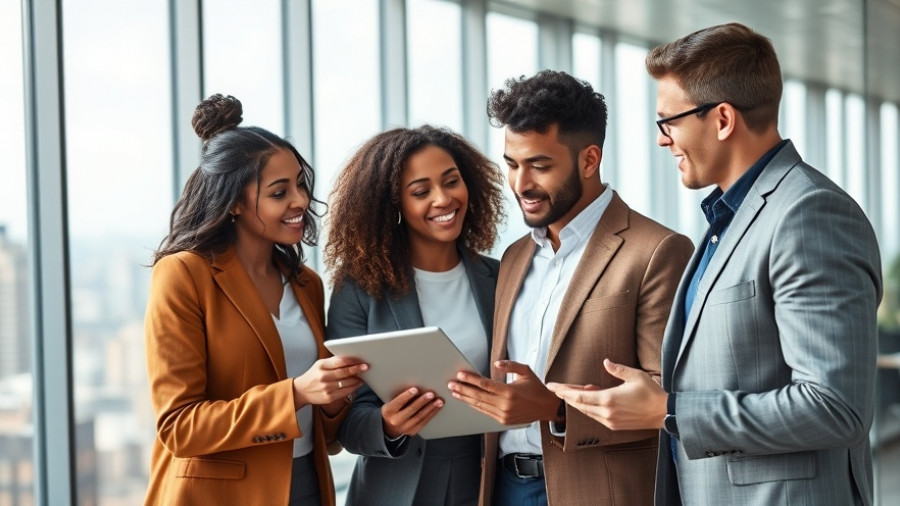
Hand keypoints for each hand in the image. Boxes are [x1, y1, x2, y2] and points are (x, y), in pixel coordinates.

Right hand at [293, 356, 367, 408]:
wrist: (301, 391)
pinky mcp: (329, 398)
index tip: (360, 360)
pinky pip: (345, 392)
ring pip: (346, 383)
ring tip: (364, 377)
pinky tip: (358, 384)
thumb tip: (351, 358)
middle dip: (357, 370)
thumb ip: (333, 362)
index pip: (339, 361)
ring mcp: (326, 388)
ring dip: (357, 380)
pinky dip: (353, 388)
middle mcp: (323, 377)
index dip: (351, 360)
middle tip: (366, 367)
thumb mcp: (320, 365)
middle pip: (344, 372)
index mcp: (321, 366)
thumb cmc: (313, 375)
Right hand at [381, 387, 443, 438]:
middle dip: (422, 401)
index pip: (398, 402)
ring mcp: (405, 428)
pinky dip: (432, 414)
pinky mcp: (413, 431)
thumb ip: (400, 397)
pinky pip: (424, 422)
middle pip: (411, 409)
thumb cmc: (391, 411)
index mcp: (389, 411)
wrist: (388, 428)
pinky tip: (437, 407)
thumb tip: (415, 388)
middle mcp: (396, 421)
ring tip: (439, 401)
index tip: (415, 389)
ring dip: (431, 408)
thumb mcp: (390, 403)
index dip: (407, 395)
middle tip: (431, 394)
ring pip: (420, 417)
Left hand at [447, 360, 557, 424]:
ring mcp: (503, 415)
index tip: (460, 374)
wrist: (547, 407)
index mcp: (509, 392)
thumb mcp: (525, 371)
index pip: (485, 384)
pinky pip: (485, 412)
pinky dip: (474, 406)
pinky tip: (467, 400)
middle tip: (451, 384)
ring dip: (465, 398)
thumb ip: (510, 365)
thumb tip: (496, 363)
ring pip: (479, 405)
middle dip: (463, 389)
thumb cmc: (536, 387)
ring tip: (455, 392)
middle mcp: (505, 405)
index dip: (470, 379)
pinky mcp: (503, 421)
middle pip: (478, 396)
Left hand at [546, 359, 666, 429]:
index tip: (553, 387)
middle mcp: (606, 413)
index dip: (564, 392)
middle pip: (579, 405)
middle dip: (566, 396)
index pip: (579, 397)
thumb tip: (606, 362)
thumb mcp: (635, 376)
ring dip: (577, 402)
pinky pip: (595, 416)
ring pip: (586, 411)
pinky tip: (588, 398)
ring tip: (569, 391)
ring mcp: (610, 421)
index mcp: (609, 399)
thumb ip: (618, 369)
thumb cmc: (651, 394)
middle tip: (555, 388)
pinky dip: (588, 407)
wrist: (664, 413)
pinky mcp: (614, 425)